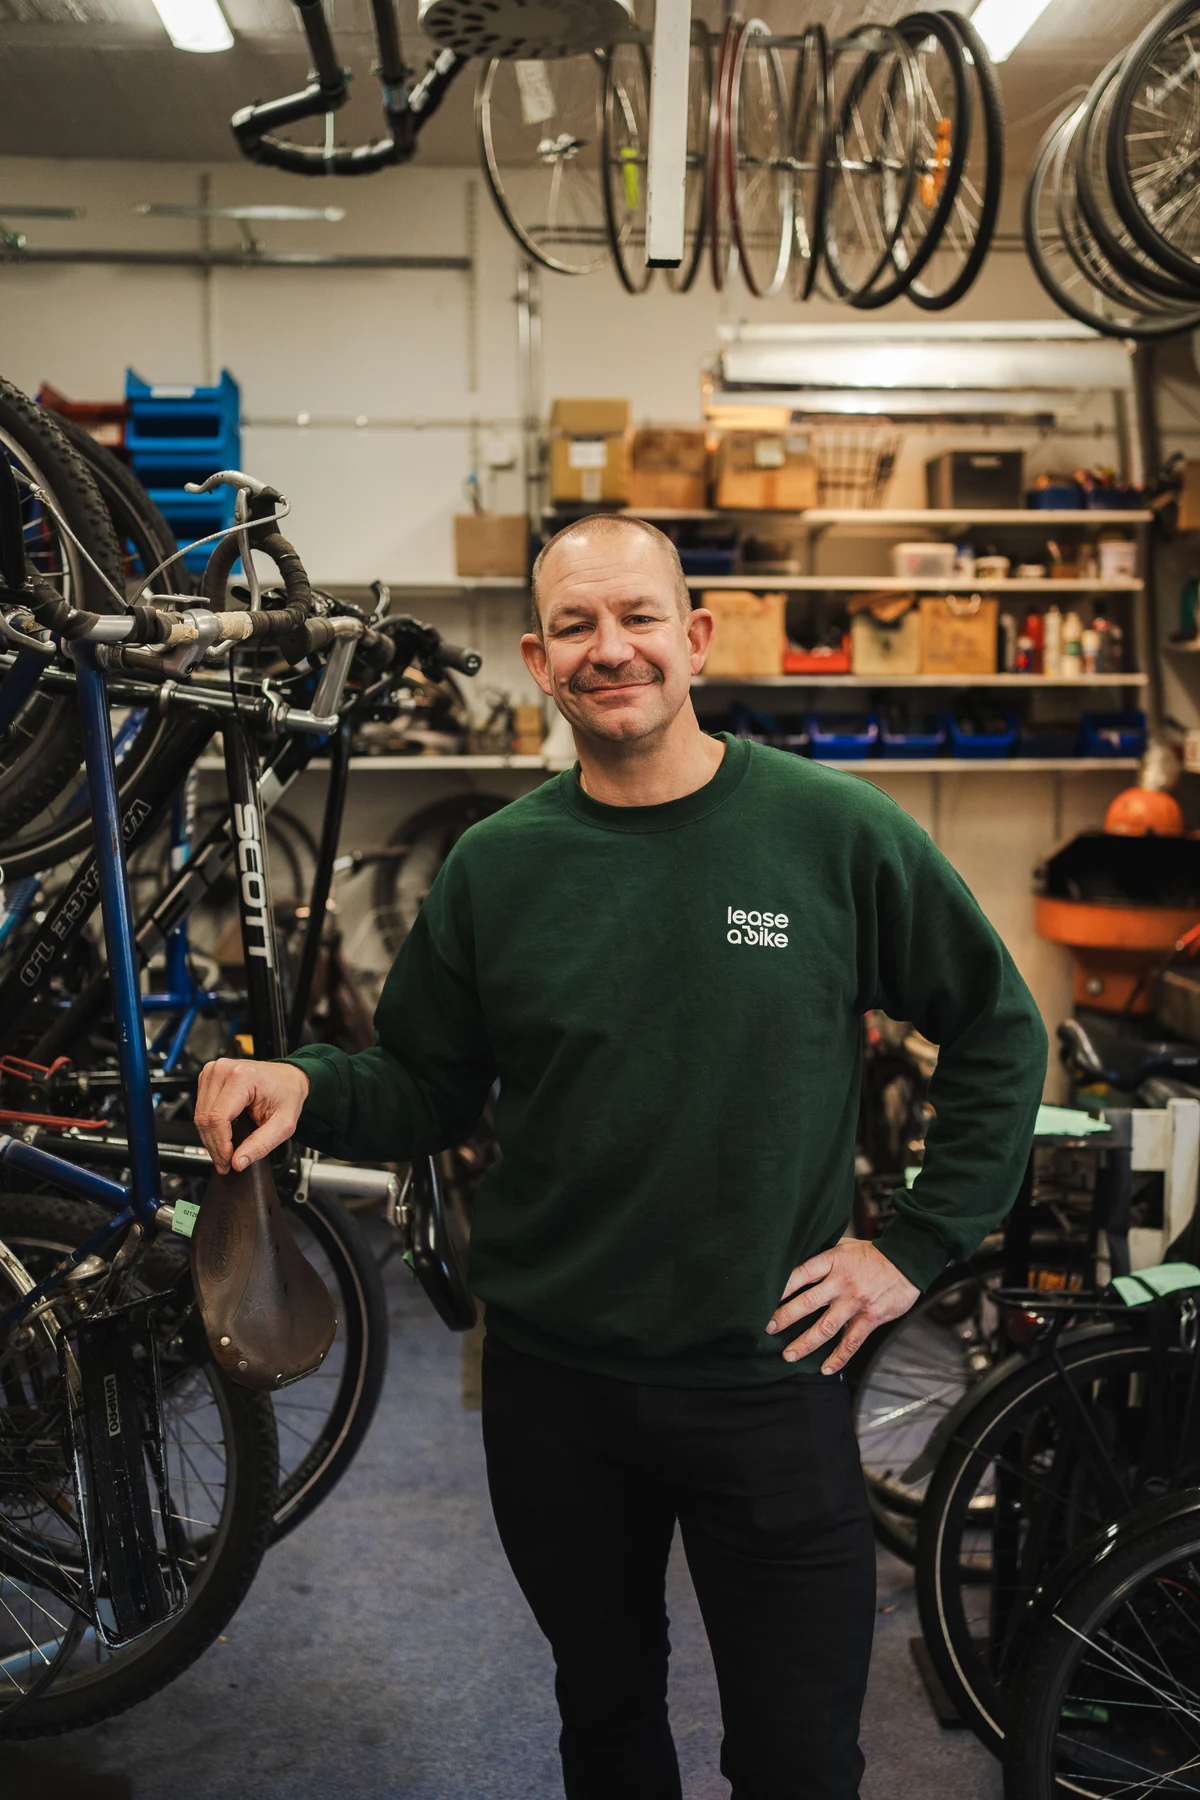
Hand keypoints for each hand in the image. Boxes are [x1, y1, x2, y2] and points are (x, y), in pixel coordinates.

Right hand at [194, 1057, 309, 1174]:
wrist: (288, 1078)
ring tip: (225, 1153)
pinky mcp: (209, 1078)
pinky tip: (222, 1136)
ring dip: (210, 1138)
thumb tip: (238, 1162)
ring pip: (200, 1116)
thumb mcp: (284, 1125)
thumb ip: (261, 1145)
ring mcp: (213, 1072)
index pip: (217, 1118)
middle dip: (214, 1146)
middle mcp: (223, 1070)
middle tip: (225, 1163)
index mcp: (242, 1077)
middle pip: (205, 1118)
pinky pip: (201, 1109)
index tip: (228, 1162)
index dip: (220, 1145)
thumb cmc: (287, 1094)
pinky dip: (209, 1127)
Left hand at [765, 1238, 919, 1374]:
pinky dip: (838, 1357)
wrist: (908, 1260)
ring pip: (826, 1327)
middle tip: (767, 1329)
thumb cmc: (872, 1253)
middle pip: (808, 1302)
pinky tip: (825, 1368)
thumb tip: (797, 1261)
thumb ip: (823, 1257)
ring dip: (805, 1343)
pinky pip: (851, 1342)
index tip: (762, 1300)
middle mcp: (841, 1282)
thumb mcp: (845, 1245)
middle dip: (785, 1317)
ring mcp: (856, 1302)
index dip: (780, 1288)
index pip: (800, 1274)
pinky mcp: (871, 1318)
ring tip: (789, 1355)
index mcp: (832, 1261)